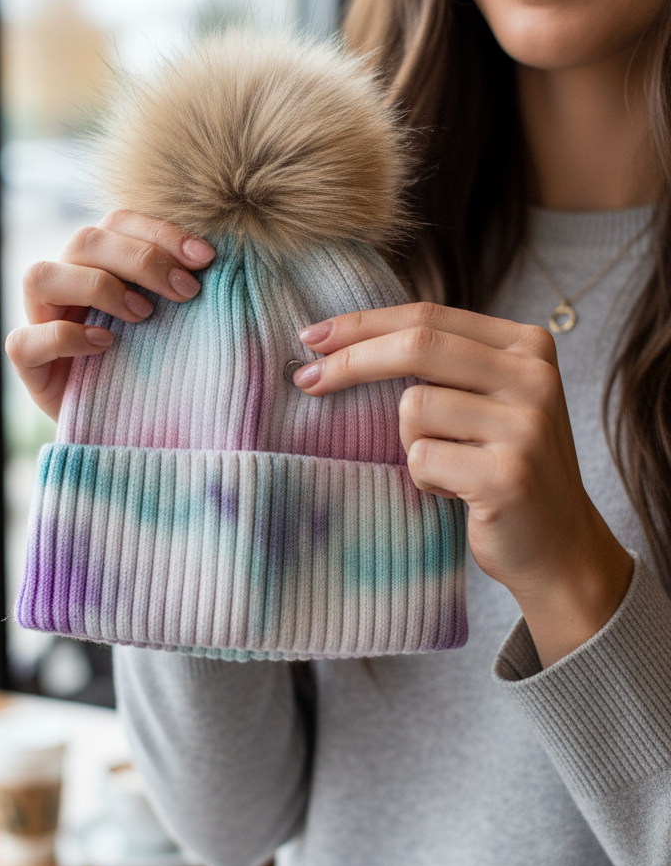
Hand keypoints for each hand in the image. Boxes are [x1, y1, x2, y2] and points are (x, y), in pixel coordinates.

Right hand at [5, 210, 213, 420]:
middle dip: (141, 260)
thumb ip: (185, 291)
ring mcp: (40, 320)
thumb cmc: (158, 367)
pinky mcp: (28, 363)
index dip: (160, 232)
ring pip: (40, 276)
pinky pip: (25, 340)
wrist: (131, 426)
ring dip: (98, 286)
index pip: (118, 222)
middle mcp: (65, 282)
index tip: (206, 258)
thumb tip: (219, 262)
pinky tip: (105, 344)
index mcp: (99, 262)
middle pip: (84, 241)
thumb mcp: (177, 324)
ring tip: (144, 315)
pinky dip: (66, 336)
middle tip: (186, 291)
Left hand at [293, 302, 632, 666]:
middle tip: (305, 379)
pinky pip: (421, 459)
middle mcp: (534, 377)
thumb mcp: (487, 400)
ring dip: (410, 445)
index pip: (429, 316)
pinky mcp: (507, 475)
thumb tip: (337, 338)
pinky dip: (425, 481)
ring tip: (449, 468)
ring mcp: (526, 426)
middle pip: (417, 346)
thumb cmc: (502, 468)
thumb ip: (442, 362)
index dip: (363, 323)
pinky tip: (460, 494)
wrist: (559, 548)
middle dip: (350, 361)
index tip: (311, 335)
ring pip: (413, 408)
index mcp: (528, 346)